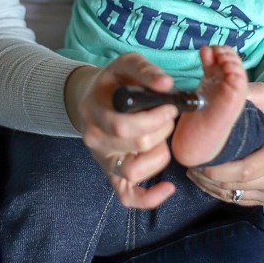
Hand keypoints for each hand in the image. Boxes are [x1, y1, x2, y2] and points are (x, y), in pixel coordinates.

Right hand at [65, 52, 178, 208]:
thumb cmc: (114, 81)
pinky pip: (127, 196)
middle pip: (137, 146)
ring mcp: (102, 160)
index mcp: (94, 112)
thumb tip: (167, 84)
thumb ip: (146, 71)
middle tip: (169, 116)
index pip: (124, 126)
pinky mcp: (111, 174)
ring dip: (159, 154)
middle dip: (162, 130)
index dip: (155, 118)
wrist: (93, 98)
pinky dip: (149, 198)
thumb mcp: (126, 65)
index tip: (171, 106)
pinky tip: (168, 187)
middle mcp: (95, 140)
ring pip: (135, 171)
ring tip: (161, 136)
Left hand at [186, 83, 263, 205]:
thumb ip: (244, 92)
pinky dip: (220, 192)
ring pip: (234, 196)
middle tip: (188, 164)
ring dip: (210, 187)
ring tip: (193, 170)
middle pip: (235, 186)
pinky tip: (205, 179)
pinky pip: (239, 199)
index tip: (198, 160)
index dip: (218, 170)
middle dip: (208, 178)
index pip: (244, 171)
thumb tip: (219, 91)